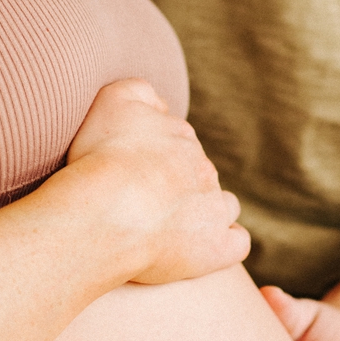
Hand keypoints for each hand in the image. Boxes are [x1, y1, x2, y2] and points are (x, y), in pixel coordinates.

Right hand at [66, 80, 248, 285]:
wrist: (108, 208)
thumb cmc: (103, 156)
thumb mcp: (114, 99)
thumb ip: (140, 92)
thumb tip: (160, 104)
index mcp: (180, 136)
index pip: (177, 142)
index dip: (155, 158)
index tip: (131, 172)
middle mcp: (202, 168)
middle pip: (196, 174)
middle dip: (175, 186)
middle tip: (139, 204)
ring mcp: (213, 208)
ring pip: (222, 204)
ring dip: (205, 212)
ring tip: (172, 228)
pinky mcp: (216, 247)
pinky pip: (236, 243)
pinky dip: (224, 243)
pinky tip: (204, 248)